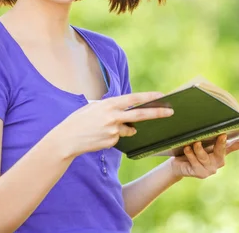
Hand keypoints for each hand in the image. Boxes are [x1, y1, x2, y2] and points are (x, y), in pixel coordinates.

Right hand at [53, 92, 173, 157]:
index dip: (149, 97)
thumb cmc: (78, 120)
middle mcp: (113, 117)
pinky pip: (119, 138)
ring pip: (129, 130)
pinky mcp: (111, 142)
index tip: (162, 96)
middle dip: (158, 113)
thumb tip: (127, 111)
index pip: (134, 99)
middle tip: (171, 112)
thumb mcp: (93, 107)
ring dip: (125, 128)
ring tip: (104, 127)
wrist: (66, 139)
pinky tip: (99, 136)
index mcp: (109, 104)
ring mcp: (113, 131)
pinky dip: (113, 136)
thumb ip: (111, 107)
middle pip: (140, 115)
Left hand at [168, 130, 238, 178]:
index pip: (237, 145)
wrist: (178, 164)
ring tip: (195, 142)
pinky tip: (187, 148)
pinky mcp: (201, 174)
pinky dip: (190, 154)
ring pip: (205, 157)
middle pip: (222, 151)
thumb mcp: (201, 140)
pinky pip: (195, 162)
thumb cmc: (191, 148)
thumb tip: (210, 118)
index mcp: (222, 151)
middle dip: (221, 143)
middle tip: (222, 135)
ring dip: (199, 149)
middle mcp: (219, 160)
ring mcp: (210, 168)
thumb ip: (207, 134)